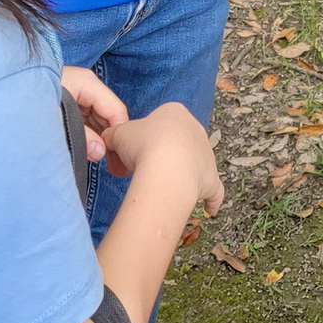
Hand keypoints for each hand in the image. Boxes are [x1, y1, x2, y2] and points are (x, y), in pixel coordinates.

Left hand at [61, 66, 128, 162]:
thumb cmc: (30, 100)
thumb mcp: (57, 118)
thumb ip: (81, 135)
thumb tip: (100, 153)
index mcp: (87, 83)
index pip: (116, 110)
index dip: (120, 135)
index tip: (121, 160)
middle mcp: (86, 86)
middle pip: (109, 114)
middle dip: (111, 139)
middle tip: (115, 167)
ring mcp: (78, 93)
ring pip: (98, 118)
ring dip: (101, 138)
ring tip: (105, 162)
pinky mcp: (70, 101)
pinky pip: (87, 119)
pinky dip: (90, 134)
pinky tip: (91, 150)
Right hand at [103, 102, 225, 216]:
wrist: (167, 168)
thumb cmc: (143, 145)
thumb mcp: (118, 134)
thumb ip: (113, 135)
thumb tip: (109, 140)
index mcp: (174, 113)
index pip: (156, 123)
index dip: (139, 139)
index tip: (128, 154)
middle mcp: (195, 129)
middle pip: (174, 143)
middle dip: (158, 156)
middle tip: (139, 171)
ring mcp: (207, 155)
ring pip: (192, 164)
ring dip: (179, 174)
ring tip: (157, 188)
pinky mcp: (212, 178)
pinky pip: (214, 190)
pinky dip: (211, 199)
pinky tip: (207, 209)